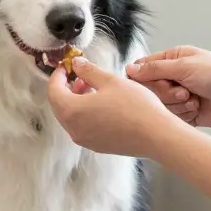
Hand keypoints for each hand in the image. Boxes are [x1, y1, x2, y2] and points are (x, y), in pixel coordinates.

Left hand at [46, 57, 180, 157]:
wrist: (156, 135)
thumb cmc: (135, 107)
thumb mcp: (110, 81)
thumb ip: (88, 71)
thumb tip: (76, 64)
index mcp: (72, 111)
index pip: (53, 91)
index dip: (58, 76)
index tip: (66, 66)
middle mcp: (74, 129)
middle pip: (59, 106)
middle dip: (66, 88)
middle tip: (80, 74)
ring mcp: (85, 140)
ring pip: (71, 117)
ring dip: (76, 100)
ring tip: (93, 86)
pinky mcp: (96, 146)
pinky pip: (82, 126)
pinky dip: (85, 113)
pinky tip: (101, 103)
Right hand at [126, 46, 210, 128]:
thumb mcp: (185, 66)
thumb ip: (155, 69)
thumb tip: (130, 69)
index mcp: (173, 59)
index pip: (143, 69)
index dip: (144, 79)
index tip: (156, 83)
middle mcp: (175, 76)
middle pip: (149, 90)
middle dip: (165, 93)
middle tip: (183, 91)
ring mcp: (180, 95)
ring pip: (160, 106)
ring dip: (177, 105)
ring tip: (194, 99)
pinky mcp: (186, 113)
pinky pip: (172, 118)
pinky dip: (184, 115)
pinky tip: (197, 109)